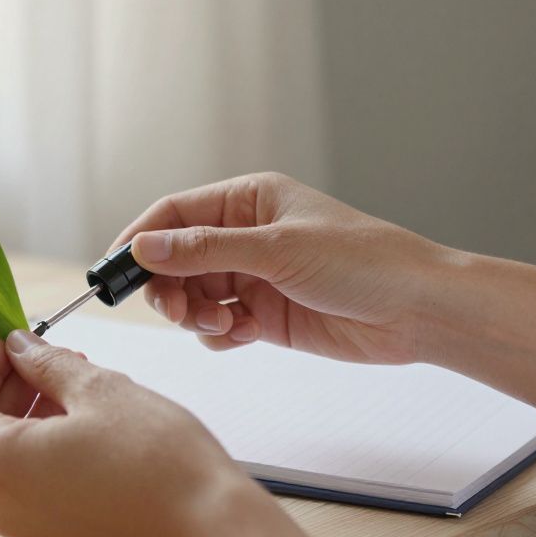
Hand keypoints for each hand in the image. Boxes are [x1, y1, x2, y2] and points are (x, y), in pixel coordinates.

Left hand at [0, 331, 350, 536]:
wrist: (214, 529)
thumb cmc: (161, 464)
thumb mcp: (99, 388)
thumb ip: (47, 363)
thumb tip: (21, 347)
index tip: (8, 336)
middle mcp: (3, 503)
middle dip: (15, 382)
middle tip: (51, 351)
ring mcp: (32, 525)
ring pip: (15, 453)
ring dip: (37, 410)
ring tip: (79, 379)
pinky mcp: (62, 534)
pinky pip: (39, 479)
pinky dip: (52, 443)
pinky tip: (89, 418)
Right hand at [112, 171, 451, 364]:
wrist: (420, 312)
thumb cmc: (365, 263)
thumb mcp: (276, 250)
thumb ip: (204, 250)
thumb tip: (144, 247)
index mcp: (248, 200)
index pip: (174, 214)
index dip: (141, 240)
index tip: (116, 271)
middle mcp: (245, 236)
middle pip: (176, 259)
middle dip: (168, 287)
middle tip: (176, 311)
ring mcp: (254, 277)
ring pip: (193, 296)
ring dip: (195, 315)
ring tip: (223, 326)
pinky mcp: (265, 315)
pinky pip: (217, 326)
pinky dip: (219, 336)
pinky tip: (246, 335)